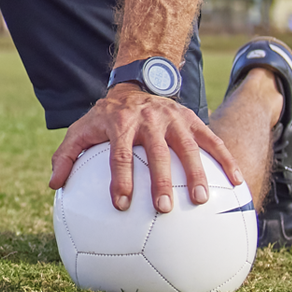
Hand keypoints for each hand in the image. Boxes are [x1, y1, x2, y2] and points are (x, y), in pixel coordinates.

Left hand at [50, 80, 243, 215]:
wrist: (137, 83)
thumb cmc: (107, 117)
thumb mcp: (83, 128)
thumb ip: (67, 155)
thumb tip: (53, 186)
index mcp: (120, 124)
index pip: (119, 153)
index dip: (119, 179)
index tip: (121, 205)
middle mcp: (148, 119)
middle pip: (156, 151)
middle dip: (160, 179)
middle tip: (164, 208)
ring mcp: (173, 118)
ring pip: (187, 146)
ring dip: (196, 173)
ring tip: (201, 201)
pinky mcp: (192, 119)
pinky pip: (212, 140)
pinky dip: (226, 160)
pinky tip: (237, 185)